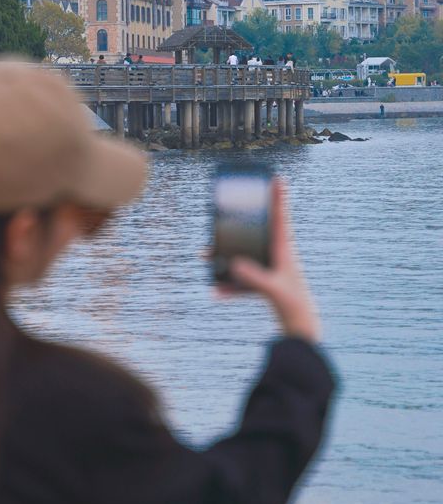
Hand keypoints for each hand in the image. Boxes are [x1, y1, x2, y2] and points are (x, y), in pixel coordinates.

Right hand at [225, 179, 321, 344]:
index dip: (279, 197)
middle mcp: (275, 254)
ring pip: (242, 255)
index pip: (280, 217)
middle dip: (238, 225)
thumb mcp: (272, 290)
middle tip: (225, 212)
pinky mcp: (262, 280)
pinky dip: (228, 286)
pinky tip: (215, 294)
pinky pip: (240, 278)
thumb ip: (254, 277)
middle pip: (255, 232)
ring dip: (224, 256)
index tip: (278, 178)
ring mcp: (268, 267)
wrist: (298, 325)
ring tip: (204, 255)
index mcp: (283, 249)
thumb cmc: (292, 304)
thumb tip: (233, 264)